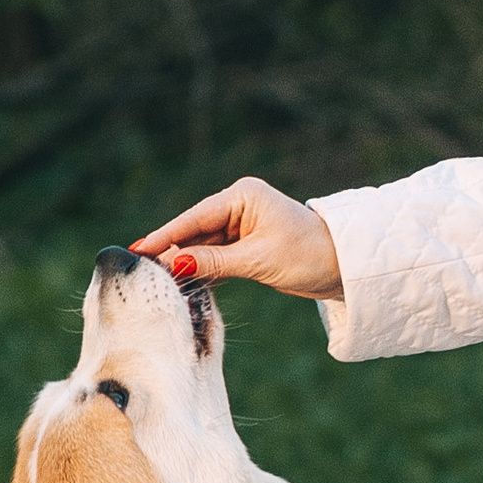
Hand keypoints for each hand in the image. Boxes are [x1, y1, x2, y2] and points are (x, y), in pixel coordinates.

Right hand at [132, 176, 341, 299]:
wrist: (344, 266)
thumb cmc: (308, 254)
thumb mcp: (258, 260)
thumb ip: (214, 262)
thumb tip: (175, 265)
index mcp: (243, 196)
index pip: (195, 218)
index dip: (165, 236)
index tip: (138, 250)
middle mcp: (239, 206)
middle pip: (194, 231)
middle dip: (171, 252)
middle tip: (141, 272)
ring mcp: (242, 226)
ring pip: (203, 247)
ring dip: (185, 265)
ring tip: (155, 282)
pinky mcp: (246, 246)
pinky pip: (216, 258)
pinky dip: (202, 271)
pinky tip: (182, 285)